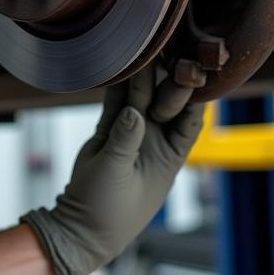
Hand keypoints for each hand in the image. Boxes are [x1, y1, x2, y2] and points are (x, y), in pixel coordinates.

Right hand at [21, 66, 202, 274]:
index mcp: (169, 156)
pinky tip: (119, 64)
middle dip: (167, 78)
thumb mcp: (118, 174)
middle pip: (165, 102)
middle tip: (168, 49)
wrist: (78, 226)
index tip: (195, 69)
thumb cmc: (109, 210)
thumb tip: (134, 109)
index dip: (194, 95)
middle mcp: (154, 141)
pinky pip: (115, 105)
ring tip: (143, 48)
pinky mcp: (108, 133)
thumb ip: (126, 140)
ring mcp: (132, 135)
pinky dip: (116, 87)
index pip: (191, 119)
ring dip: (141, 77)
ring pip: (139, 99)